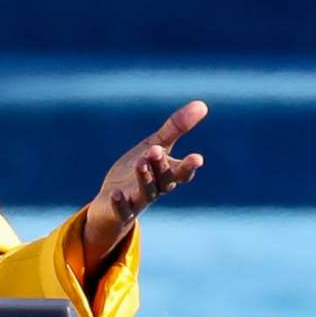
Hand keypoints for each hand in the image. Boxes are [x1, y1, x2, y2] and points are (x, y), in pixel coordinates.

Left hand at [81, 100, 207, 265]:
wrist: (113, 200)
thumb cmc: (141, 169)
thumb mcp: (156, 145)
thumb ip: (176, 128)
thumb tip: (202, 105)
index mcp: (167, 174)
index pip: (182, 172)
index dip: (189, 166)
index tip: (197, 158)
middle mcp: (157, 189)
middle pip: (164, 180)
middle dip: (162, 166)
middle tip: (156, 150)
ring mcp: (139, 201)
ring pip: (145, 191)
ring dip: (144, 178)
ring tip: (140, 163)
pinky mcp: (121, 211)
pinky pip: (122, 210)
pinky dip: (120, 204)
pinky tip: (116, 194)